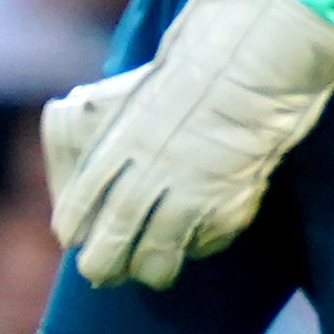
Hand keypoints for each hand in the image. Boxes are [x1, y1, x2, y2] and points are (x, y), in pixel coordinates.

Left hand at [45, 0, 333, 287]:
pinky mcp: (229, 205)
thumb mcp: (141, 94)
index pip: (81, 204)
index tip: (73, 238)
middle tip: (102, 272)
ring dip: (150, 270)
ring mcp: (191, 194)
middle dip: (103, 264)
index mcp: (120, 143)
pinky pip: (205, 243)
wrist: (260, 60)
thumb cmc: (199, 67)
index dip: (73, 227)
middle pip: (111, 241)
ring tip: (151, 272)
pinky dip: (198, 246)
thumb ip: (115, 132)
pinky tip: (196, 239)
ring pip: (156, 256)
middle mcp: (150, 174)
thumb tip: (93, 156)